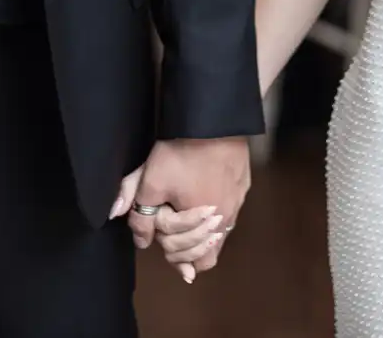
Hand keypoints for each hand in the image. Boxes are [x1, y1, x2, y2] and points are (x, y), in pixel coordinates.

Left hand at [118, 137, 250, 280]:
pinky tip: (200, 193)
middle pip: (209, 252)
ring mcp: (238, 200)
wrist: (212, 119)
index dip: (175, 253)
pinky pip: (230, 207)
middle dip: (186, 244)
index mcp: (207, 226)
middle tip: (169, 224)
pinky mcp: (242, 183)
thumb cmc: (182, 154)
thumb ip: (140, 216)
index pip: (197, 262)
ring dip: (200, 229)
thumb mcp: (151, 183)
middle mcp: (228, 218)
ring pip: (220, 230)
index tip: (162, 234)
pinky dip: (213, 209)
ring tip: (184, 211)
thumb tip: (140, 241)